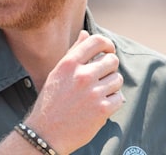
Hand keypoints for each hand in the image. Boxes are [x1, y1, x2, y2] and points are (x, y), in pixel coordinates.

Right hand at [24, 30, 124, 153]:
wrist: (46, 133)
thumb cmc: (51, 101)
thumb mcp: (57, 73)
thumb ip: (74, 52)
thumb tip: (85, 33)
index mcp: (69, 64)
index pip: (97, 41)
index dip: (107, 44)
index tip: (108, 51)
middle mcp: (82, 75)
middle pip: (112, 60)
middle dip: (110, 68)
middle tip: (102, 77)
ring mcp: (93, 93)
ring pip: (117, 79)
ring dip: (112, 86)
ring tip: (99, 93)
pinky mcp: (102, 110)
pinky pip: (119, 98)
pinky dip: (113, 101)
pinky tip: (102, 104)